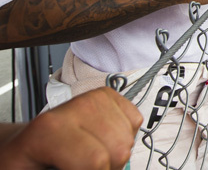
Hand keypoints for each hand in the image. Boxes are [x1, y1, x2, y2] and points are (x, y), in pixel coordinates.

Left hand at [0, 87, 141, 169]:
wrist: (23, 145)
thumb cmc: (28, 165)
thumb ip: (70, 169)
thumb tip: (98, 165)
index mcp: (50, 130)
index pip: (95, 159)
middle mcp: (75, 107)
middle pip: (118, 149)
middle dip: (108, 167)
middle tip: (88, 168)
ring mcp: (94, 97)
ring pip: (128, 138)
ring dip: (116, 155)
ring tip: (92, 157)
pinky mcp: (108, 95)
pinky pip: (135, 121)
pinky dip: (125, 136)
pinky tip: (104, 140)